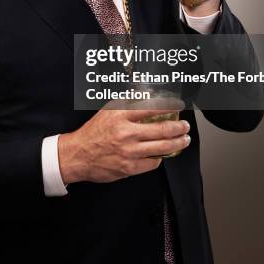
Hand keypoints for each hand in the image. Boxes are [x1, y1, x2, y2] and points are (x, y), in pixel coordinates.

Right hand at [58, 106, 190, 183]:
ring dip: (177, 143)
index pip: (151, 107)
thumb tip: (144, 95)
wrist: (78, 155)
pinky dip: (160, 157)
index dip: (169, 106)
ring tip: (184, 140)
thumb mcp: (107, 111)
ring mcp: (129, 152)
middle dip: (179, 127)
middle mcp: (126, 133)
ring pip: (162, 148)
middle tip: (185, 126)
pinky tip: (162, 153)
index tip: (178, 106)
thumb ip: (126, 103)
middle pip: (162, 129)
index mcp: (120, 115)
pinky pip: (153, 163)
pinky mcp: (129, 168)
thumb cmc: (93, 132)